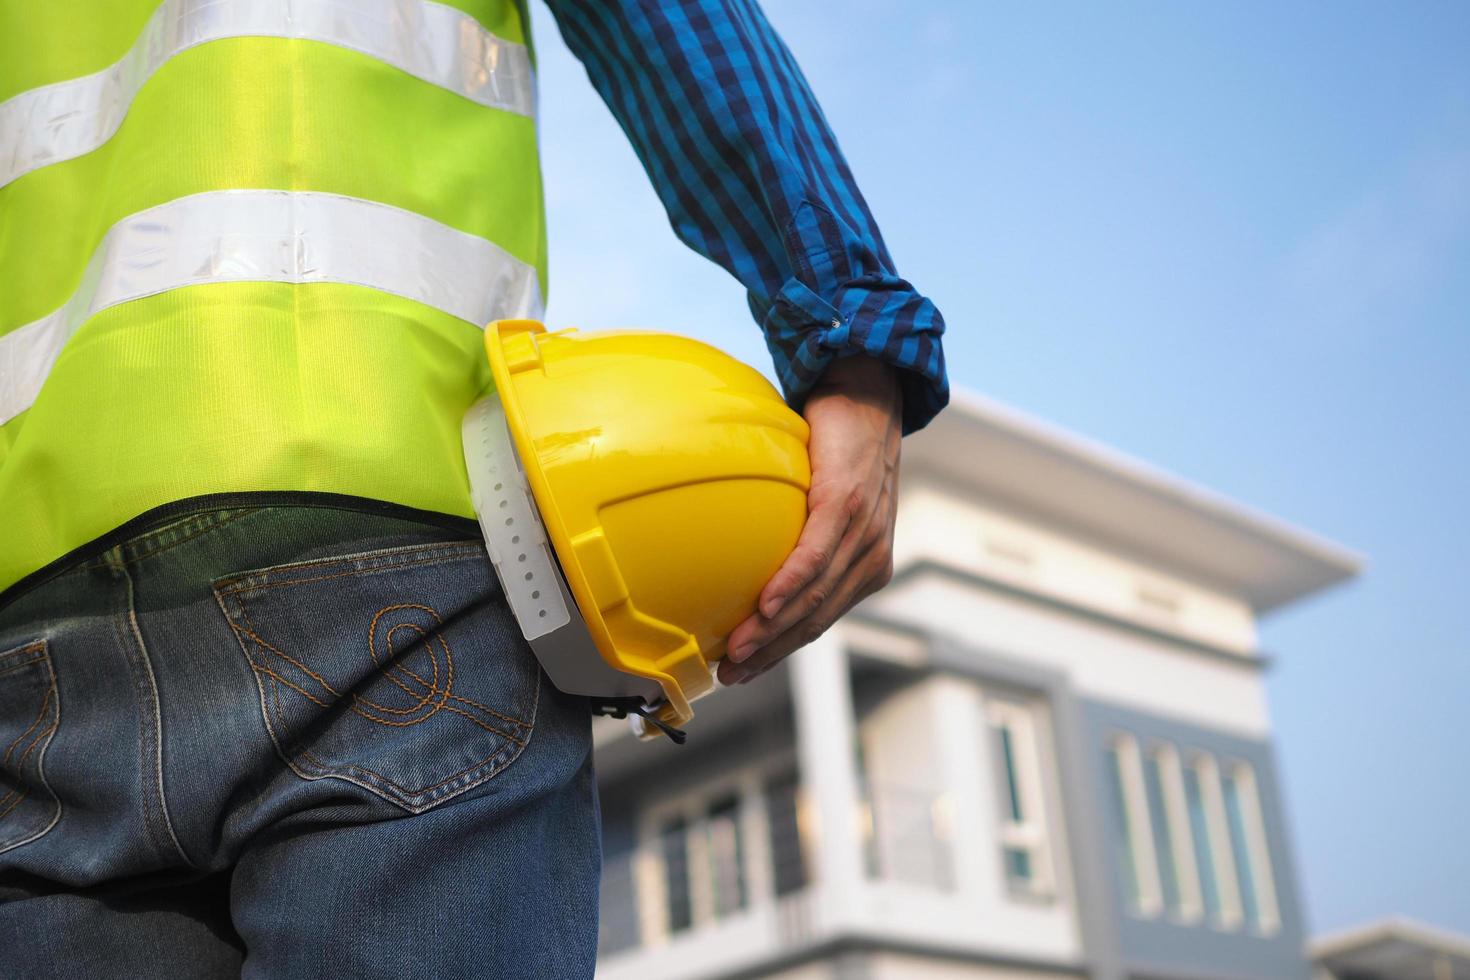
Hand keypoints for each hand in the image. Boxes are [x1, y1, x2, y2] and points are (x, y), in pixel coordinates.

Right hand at [719, 354, 902, 684]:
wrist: (868, 389)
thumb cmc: (841, 442)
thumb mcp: (827, 496)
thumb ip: (803, 531)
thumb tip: (751, 547)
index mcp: (867, 563)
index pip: (822, 619)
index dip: (784, 650)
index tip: (747, 669)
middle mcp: (870, 555)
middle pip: (817, 619)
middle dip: (772, 653)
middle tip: (731, 674)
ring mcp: (862, 532)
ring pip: (816, 597)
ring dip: (773, 630)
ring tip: (736, 652)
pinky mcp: (846, 504)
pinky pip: (815, 555)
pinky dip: (790, 585)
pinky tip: (765, 606)